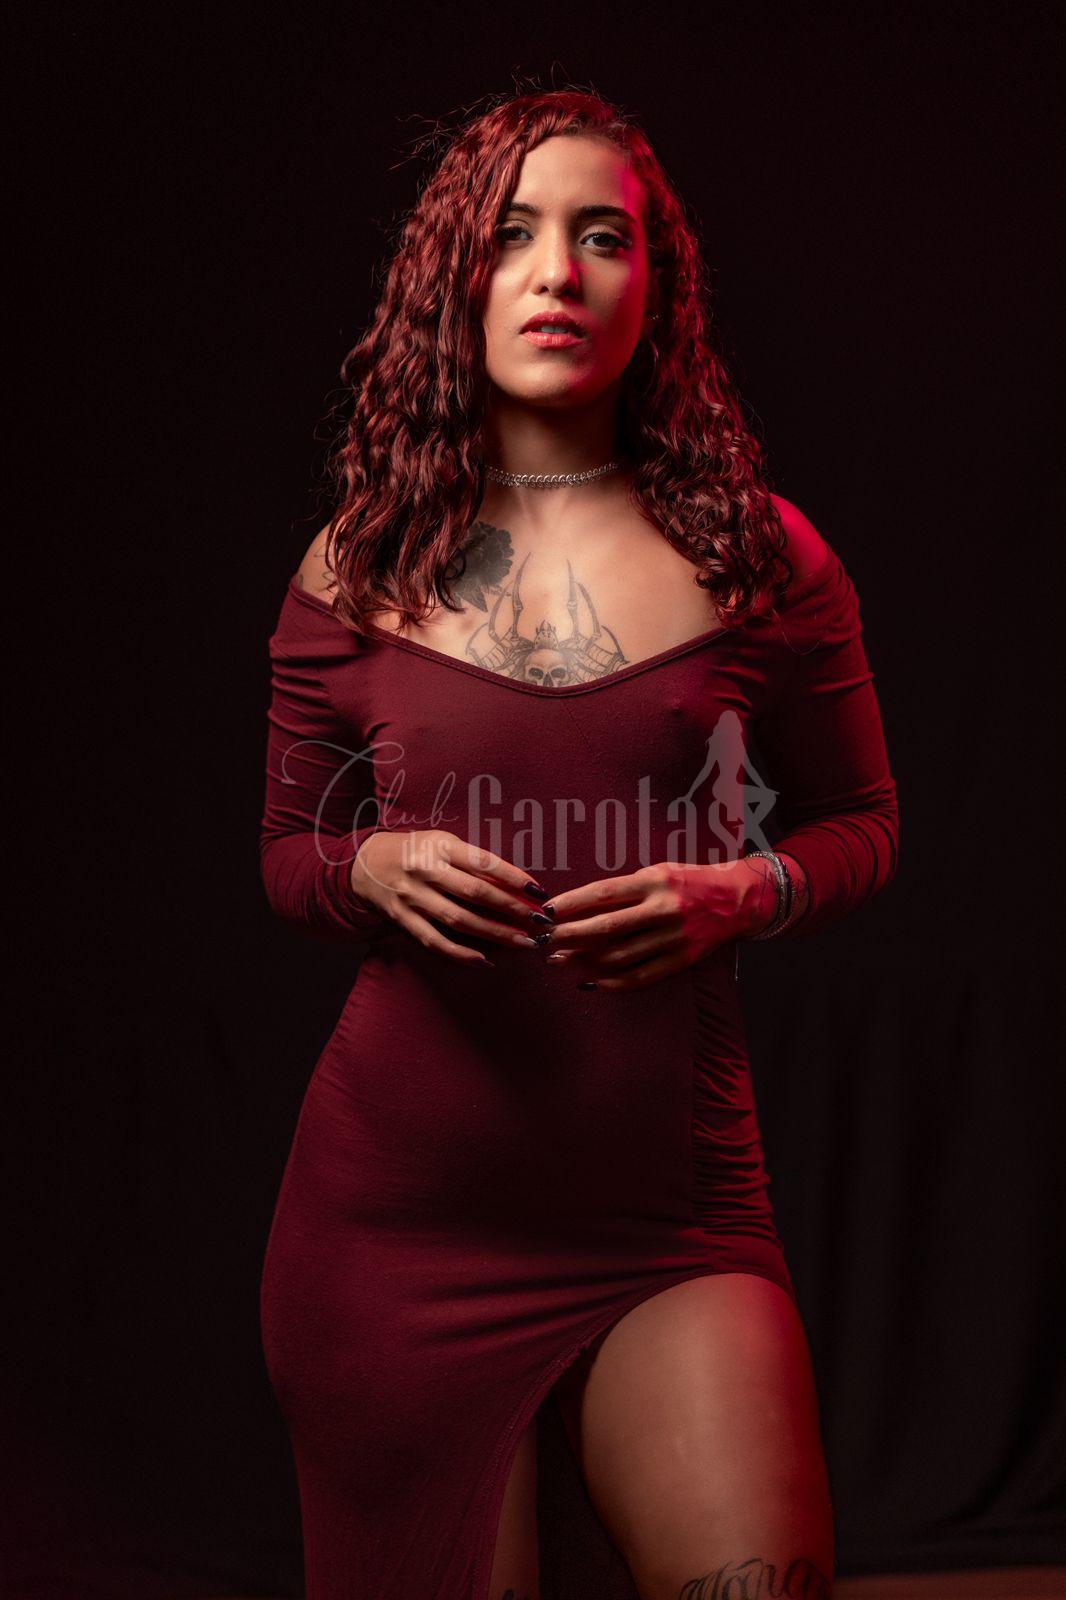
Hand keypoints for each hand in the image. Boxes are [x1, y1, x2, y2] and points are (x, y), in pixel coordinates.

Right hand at [350, 829, 551, 964]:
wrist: (365, 864)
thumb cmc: (417, 851)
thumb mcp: (443, 844)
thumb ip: (474, 861)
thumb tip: (517, 885)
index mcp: (440, 845)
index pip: (484, 862)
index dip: (514, 878)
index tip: (539, 892)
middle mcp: (425, 870)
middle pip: (476, 893)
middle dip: (512, 909)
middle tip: (540, 922)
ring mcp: (412, 897)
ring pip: (459, 920)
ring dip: (495, 934)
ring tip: (523, 943)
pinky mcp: (402, 919)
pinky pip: (434, 941)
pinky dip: (460, 953)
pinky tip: (485, 961)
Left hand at [538, 858, 777, 989]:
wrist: (738, 900)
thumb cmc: (688, 882)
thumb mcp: (658, 872)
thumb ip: (624, 889)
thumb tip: (578, 907)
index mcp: (655, 881)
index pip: (603, 893)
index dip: (572, 904)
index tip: (547, 912)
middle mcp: (664, 909)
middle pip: (606, 927)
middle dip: (569, 935)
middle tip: (543, 940)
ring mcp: (674, 938)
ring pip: (619, 956)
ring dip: (583, 961)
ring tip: (559, 960)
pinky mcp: (682, 961)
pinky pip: (640, 977)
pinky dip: (611, 983)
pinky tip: (589, 981)